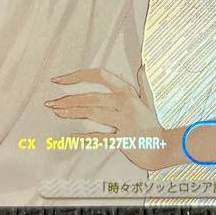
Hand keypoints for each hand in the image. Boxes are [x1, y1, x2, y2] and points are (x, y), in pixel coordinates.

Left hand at [45, 66, 172, 170]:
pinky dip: (83, 138)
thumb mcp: (149, 101)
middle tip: (51, 104)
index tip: (60, 80)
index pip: (99, 75)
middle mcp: (125, 103)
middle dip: (68, 100)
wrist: (164, 148)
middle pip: (91, 97)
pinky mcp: (122, 140)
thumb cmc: (153, 125)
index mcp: (127, 92)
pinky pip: (99, 138)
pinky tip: (69, 137)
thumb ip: (143, 84)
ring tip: (57, 113)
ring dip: (72, 113)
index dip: (78, 76)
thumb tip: (142, 67)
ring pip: (92, 114)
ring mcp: (124, 122)